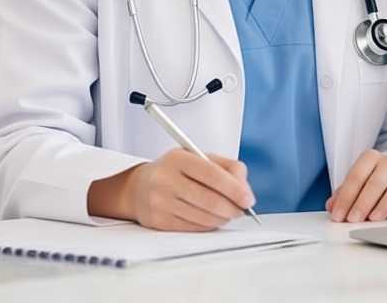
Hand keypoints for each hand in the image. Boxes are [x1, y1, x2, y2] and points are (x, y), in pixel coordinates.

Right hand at [87, 148, 255, 230]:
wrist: (139, 187)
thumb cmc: (175, 170)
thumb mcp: (198, 158)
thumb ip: (226, 167)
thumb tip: (244, 189)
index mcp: (178, 158)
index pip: (212, 174)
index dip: (234, 188)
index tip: (248, 198)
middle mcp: (166, 179)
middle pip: (209, 199)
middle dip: (232, 208)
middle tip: (242, 209)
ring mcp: (160, 202)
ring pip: (203, 217)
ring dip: (223, 218)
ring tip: (229, 213)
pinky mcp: (159, 222)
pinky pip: (193, 229)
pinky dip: (209, 226)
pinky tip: (213, 219)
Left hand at [326, 149, 386, 221]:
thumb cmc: (379, 181)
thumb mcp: (361, 182)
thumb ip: (344, 193)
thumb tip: (332, 206)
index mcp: (371, 158)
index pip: (356, 176)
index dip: (346, 197)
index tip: (338, 215)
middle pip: (375, 182)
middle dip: (363, 202)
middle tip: (354, 219)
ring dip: (383, 206)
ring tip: (373, 219)